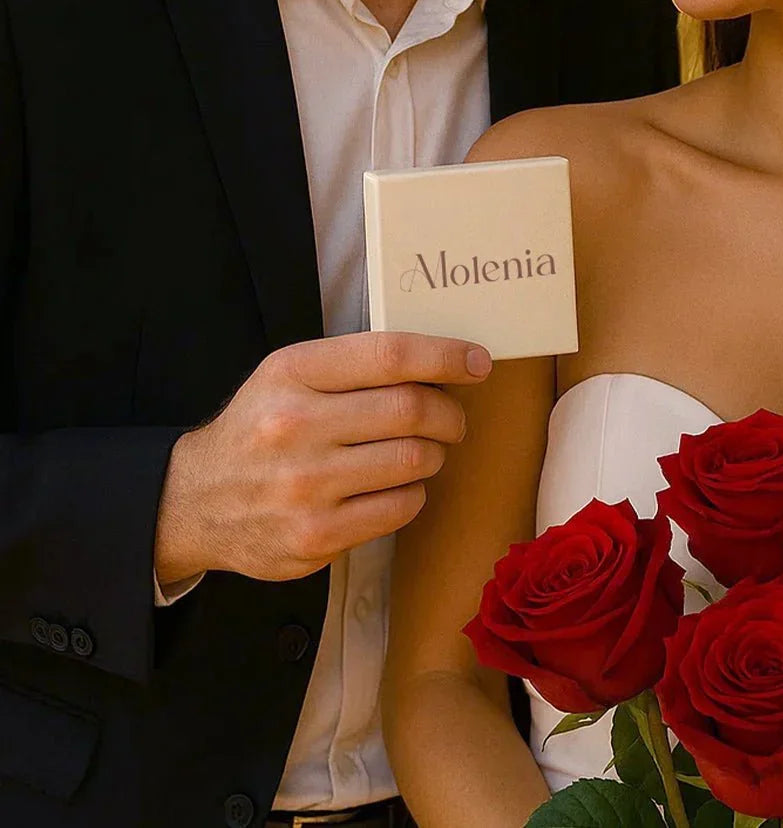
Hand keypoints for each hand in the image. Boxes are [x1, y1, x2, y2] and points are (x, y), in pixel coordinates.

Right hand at [154, 332, 491, 584]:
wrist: (194, 502)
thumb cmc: (260, 428)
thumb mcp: (288, 375)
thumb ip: (353, 365)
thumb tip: (442, 362)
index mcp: (292, 372)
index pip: (390, 355)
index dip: (446, 355)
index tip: (478, 361)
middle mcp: (295, 425)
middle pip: (412, 409)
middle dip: (449, 412)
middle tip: (452, 418)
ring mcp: (305, 487)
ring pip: (414, 461)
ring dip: (434, 454)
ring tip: (423, 451)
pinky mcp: (314, 537)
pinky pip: (400, 508)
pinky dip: (414, 493)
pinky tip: (397, 486)